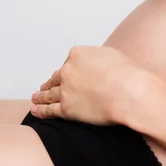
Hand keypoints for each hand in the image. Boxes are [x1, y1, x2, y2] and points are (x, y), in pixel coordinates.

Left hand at [30, 46, 151, 125]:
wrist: (129, 92)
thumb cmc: (127, 74)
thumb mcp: (113, 55)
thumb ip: (99, 58)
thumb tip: (98, 64)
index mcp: (78, 54)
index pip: (70, 61)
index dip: (69, 69)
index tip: (68, 74)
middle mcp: (68, 70)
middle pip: (57, 77)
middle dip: (50, 82)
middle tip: (44, 86)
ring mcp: (65, 90)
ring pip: (49, 94)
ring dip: (41, 96)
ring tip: (36, 98)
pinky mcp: (66, 109)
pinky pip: (50, 110)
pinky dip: (41, 111)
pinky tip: (36, 110)